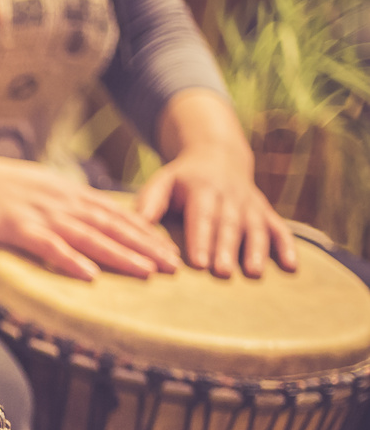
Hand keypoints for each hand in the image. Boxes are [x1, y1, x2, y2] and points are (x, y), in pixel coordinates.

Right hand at [0, 142, 180, 280]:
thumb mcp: (34, 189)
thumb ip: (59, 204)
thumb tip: (81, 220)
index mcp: (66, 191)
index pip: (115, 211)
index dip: (145, 230)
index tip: (170, 248)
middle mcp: (60, 200)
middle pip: (112, 224)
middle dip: (146, 245)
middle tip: (175, 266)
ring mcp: (39, 213)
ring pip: (89, 236)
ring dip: (121, 255)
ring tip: (148, 272)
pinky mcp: (16, 227)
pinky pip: (48, 246)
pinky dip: (70, 260)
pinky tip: (90, 275)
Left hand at [134, 144, 297, 277]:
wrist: (218, 156)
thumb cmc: (181, 179)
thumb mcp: (162, 182)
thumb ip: (149, 203)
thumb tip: (138, 226)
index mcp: (203, 188)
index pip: (202, 215)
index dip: (201, 238)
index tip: (198, 262)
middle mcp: (231, 196)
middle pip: (230, 224)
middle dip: (226, 249)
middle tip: (222, 273)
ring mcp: (251, 204)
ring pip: (256, 227)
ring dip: (256, 250)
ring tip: (253, 273)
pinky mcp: (265, 212)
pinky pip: (280, 228)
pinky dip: (287, 246)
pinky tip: (292, 267)